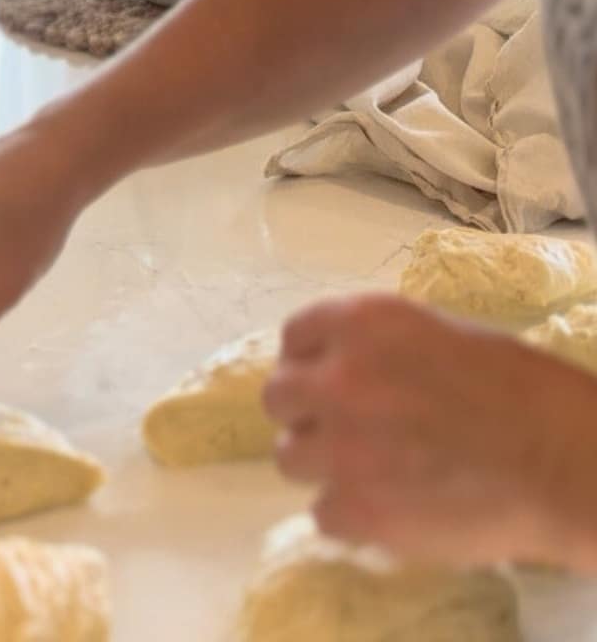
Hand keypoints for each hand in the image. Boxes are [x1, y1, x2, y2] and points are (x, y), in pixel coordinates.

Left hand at [264, 293, 596, 570]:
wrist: (561, 463)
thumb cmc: (520, 391)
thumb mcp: (440, 334)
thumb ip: (378, 346)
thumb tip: (345, 365)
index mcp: (360, 324)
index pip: (295, 336)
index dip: (309, 360)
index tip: (324, 378)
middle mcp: (336, 379)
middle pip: (278, 397)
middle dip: (306, 412)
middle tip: (342, 427)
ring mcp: (339, 447)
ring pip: (289, 458)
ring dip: (321, 464)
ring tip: (366, 472)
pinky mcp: (356, 510)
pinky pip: (321, 514)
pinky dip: (347, 515)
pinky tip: (385, 509)